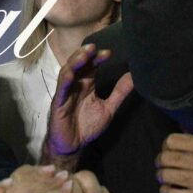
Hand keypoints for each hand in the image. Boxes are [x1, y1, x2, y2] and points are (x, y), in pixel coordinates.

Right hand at [46, 45, 133, 160]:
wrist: (74, 145)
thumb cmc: (88, 126)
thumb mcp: (109, 108)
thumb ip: (119, 92)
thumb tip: (133, 76)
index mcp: (87, 85)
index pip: (92, 67)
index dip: (98, 59)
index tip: (109, 53)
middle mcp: (75, 85)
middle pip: (78, 65)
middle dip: (85, 55)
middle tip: (94, 47)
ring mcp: (66, 93)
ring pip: (67, 72)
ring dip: (74, 63)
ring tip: (83, 55)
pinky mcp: (58, 103)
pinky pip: (61, 90)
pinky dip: (65, 81)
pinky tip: (71, 74)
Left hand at [156, 133, 192, 192]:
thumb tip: (181, 126)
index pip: (172, 140)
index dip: (166, 146)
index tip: (167, 151)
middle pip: (166, 158)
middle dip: (160, 162)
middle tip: (162, 166)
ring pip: (166, 175)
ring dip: (162, 176)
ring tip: (165, 178)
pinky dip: (166, 192)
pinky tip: (170, 191)